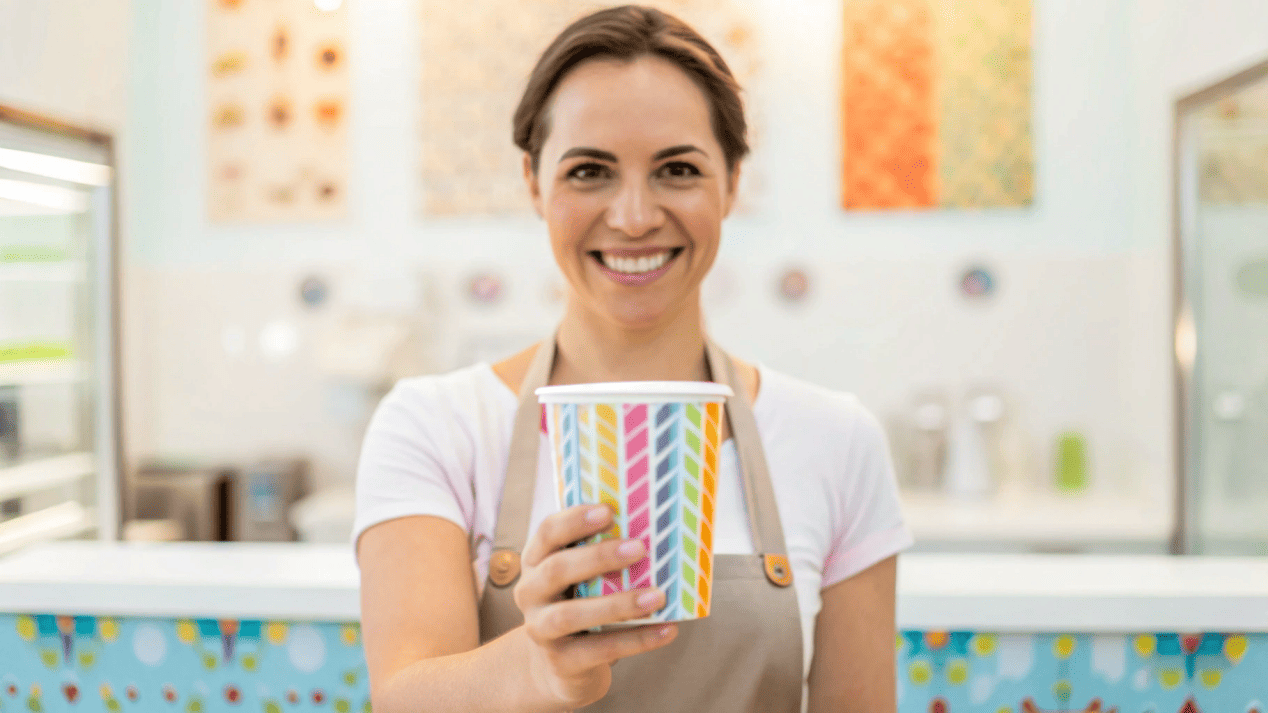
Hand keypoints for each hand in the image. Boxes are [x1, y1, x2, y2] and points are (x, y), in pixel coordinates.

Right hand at [513, 504, 678, 709]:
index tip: (609, 510)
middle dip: (599, 557)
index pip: (548, 532)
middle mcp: (530, 592)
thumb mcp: (582, 578)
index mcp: (537, 561)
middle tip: (640, 548)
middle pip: (557, 569)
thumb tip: (656, 531)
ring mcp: (540, 629)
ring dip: (618, 604)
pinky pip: (599, 650)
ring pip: (571, 615)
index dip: (575, 520)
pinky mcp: (561, 661)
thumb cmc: (581, 605)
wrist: (560, 666)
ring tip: (657, 596)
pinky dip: (636, 640)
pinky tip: (666, 630)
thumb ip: (603, 556)